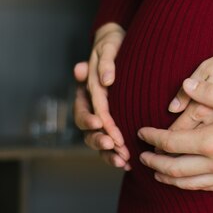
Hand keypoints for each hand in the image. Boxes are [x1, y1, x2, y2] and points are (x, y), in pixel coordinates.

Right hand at [73, 24, 130, 169]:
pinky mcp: (114, 129)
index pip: (84, 110)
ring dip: (109, 153)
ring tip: (122, 160)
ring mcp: (102, 122)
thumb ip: (103, 63)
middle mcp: (92, 110)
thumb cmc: (114, 48)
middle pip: (88, 131)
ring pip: (100, 143)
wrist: (127, 50)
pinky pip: (112, 147)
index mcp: (86, 94)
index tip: (99, 122)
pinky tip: (128, 164)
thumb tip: (99, 77)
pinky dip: (118, 156)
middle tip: (112, 144)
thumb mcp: (108, 49)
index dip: (90, 118)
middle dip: (99, 139)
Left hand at [138, 78, 212, 190]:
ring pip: (187, 182)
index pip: (171, 143)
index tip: (142, 132)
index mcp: (212, 141)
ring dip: (168, 177)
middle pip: (174, 167)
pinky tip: (185, 182)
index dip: (153, 138)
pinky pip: (205, 188)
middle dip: (154, 162)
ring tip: (157, 172)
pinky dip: (189, 186)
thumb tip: (186, 84)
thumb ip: (211, 92)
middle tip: (141, 156)